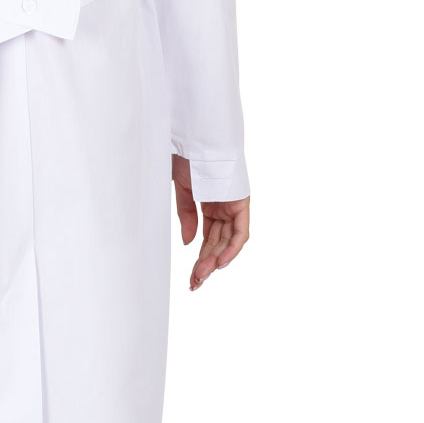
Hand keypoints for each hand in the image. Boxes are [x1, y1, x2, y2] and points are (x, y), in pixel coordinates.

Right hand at [172, 155, 249, 291]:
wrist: (194, 139)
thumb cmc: (187, 157)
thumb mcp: (182, 191)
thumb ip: (187, 217)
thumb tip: (190, 243)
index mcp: (210, 204)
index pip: (208, 238)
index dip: (200, 259)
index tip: (191, 277)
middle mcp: (224, 207)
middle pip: (217, 243)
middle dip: (206, 265)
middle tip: (194, 283)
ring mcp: (234, 205)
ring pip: (228, 241)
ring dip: (214, 260)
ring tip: (201, 277)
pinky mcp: (241, 202)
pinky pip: (240, 232)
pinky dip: (231, 248)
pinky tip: (217, 263)